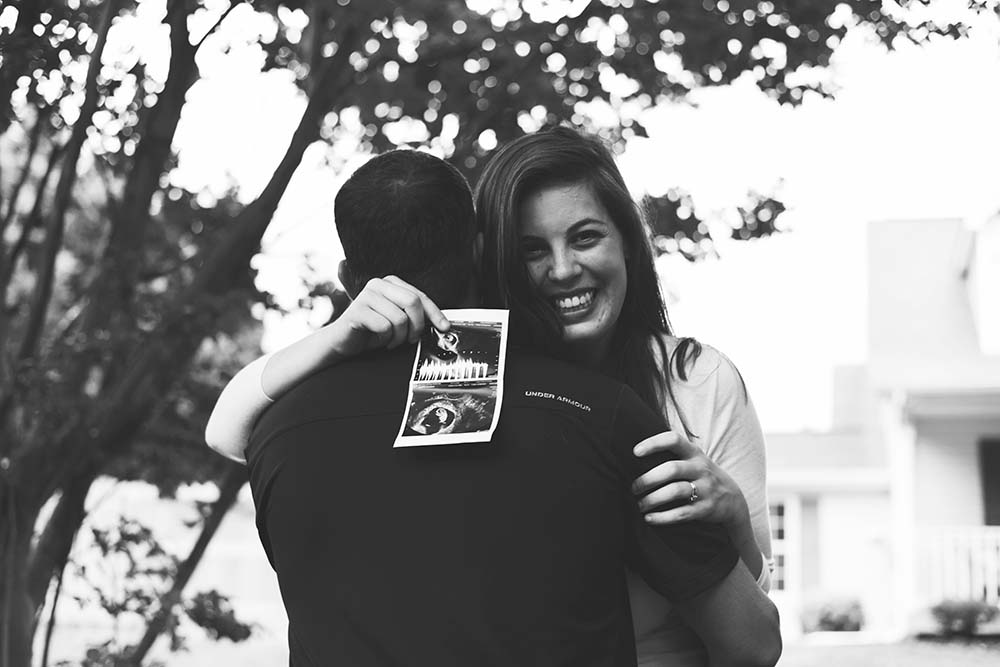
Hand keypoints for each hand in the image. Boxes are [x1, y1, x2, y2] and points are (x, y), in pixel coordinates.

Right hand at [332, 276, 448, 355]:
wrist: (343, 342)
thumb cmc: (372, 331)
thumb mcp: (398, 319)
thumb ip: (414, 314)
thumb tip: (442, 323)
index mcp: (390, 282)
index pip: (420, 296)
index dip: (435, 313)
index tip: (444, 327)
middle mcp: (378, 284)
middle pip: (413, 302)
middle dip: (416, 326)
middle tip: (410, 339)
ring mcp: (366, 295)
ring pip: (400, 318)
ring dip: (399, 337)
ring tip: (390, 340)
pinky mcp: (357, 310)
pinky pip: (384, 327)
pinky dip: (385, 339)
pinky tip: (378, 340)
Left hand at [631, 431, 748, 527]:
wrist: (732, 498)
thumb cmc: (700, 475)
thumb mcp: (692, 459)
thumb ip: (671, 455)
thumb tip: (633, 455)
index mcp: (693, 453)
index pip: (673, 440)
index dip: (654, 443)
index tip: (635, 452)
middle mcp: (700, 468)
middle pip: (671, 469)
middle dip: (648, 479)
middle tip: (634, 488)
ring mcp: (705, 489)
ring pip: (675, 491)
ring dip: (653, 499)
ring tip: (640, 505)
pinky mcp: (705, 509)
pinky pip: (682, 513)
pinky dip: (663, 517)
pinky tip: (650, 518)